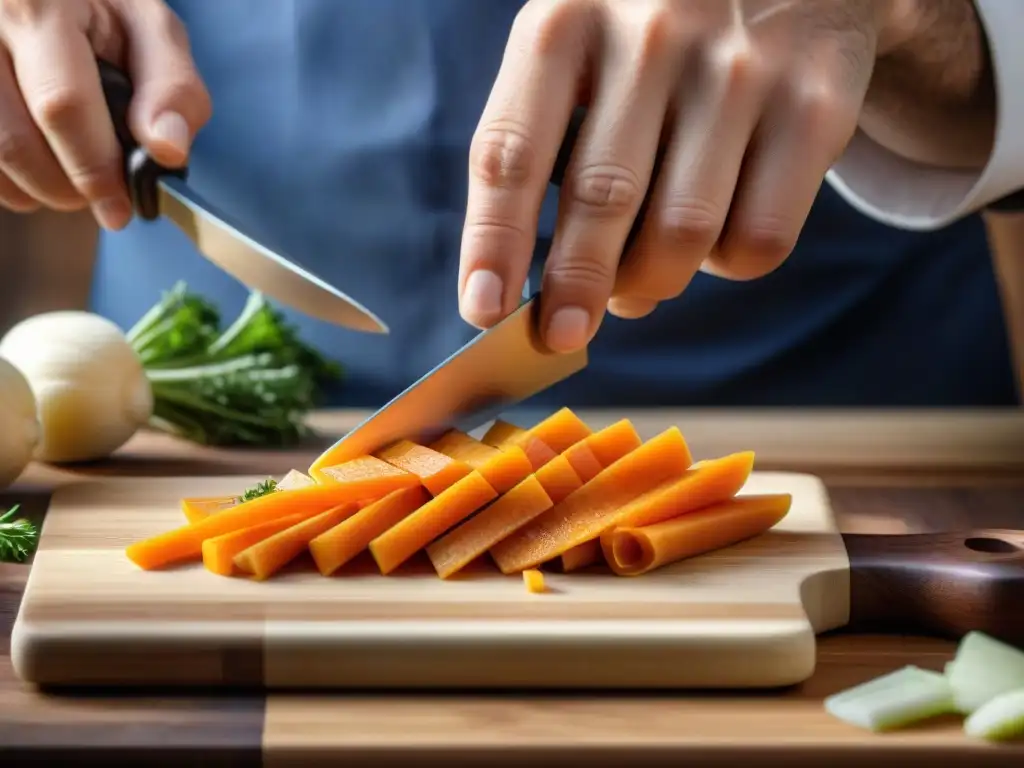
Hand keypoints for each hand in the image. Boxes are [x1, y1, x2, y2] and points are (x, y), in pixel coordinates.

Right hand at [0, 0, 209, 228]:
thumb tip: (168, 149)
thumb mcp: (150, 31)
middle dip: (68, 187)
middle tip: (102, 193)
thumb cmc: (99, 11)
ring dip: (37, 188)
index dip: (95, 168)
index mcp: (37, 4)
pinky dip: (9, 181)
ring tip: (73, 174)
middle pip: (15, 142)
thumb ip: (172, 87)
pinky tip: (38, 162)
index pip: (62, 105)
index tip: (120, 206)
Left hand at [459, 0, 898, 351]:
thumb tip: (566, 299)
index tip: (484, 309)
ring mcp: (740, 69)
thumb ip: (554, 155)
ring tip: (637, 280)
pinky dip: (726, 267)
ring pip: (684, 233)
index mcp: (567, 23)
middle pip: (603, 199)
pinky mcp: (814, 106)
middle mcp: (652, 36)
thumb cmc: (650, 42)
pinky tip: (712, 241)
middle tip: (560, 337)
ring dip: (651, 283)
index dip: (493, 241)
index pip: (513, 151)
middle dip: (574, 288)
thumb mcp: (581, 57)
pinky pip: (760, 239)